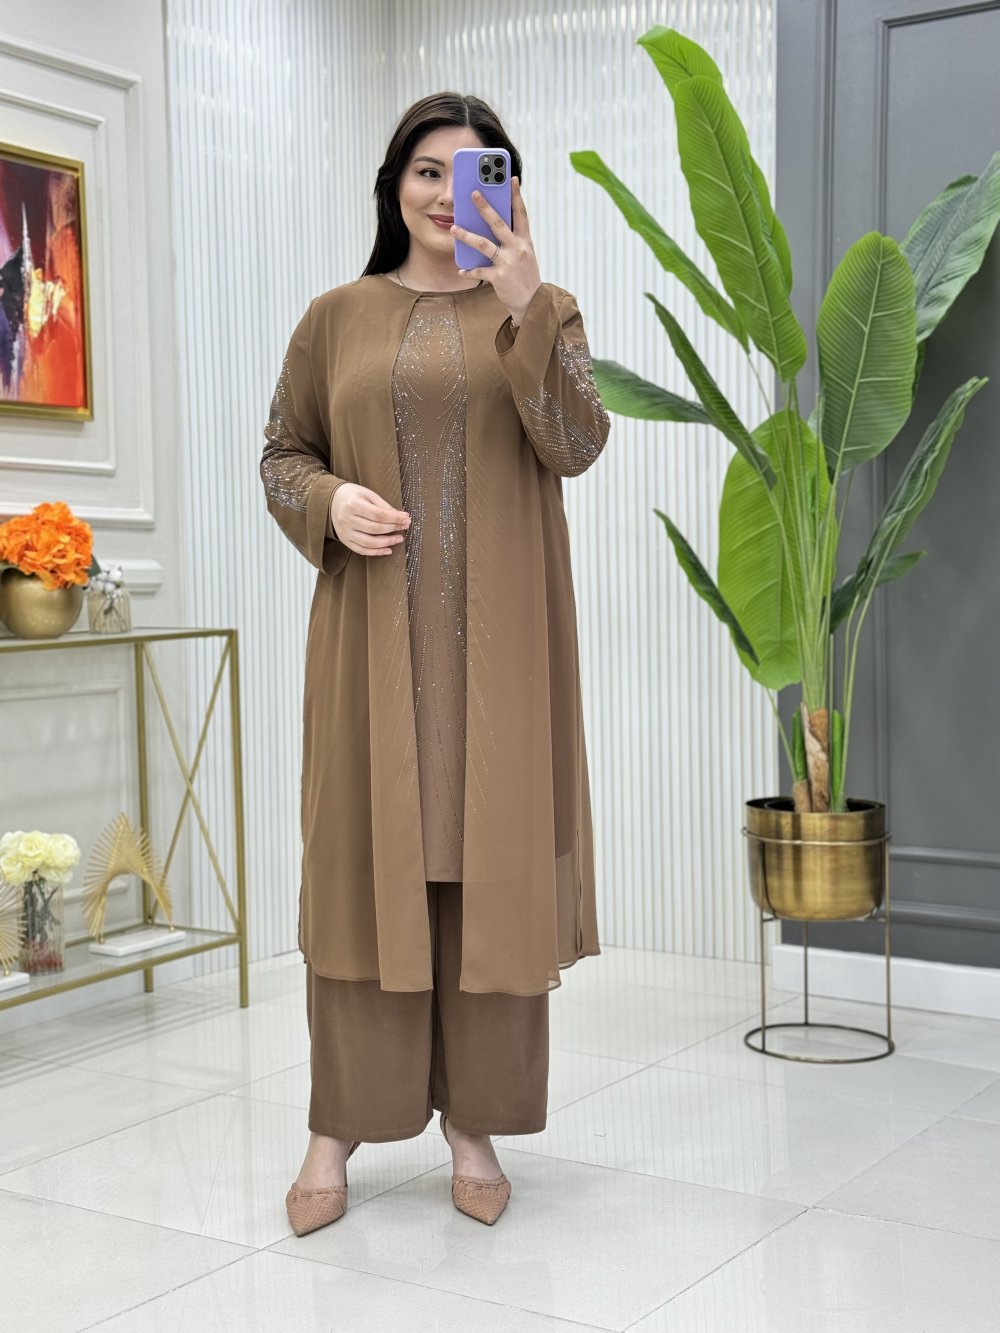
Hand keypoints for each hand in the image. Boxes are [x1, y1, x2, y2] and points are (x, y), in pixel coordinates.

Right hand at [331, 483, 409, 556]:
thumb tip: (401, 517)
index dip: (395, 518)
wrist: (331, 501)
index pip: (378, 515)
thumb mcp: (367, 494)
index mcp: (353, 505)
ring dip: (387, 542)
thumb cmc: (352, 495)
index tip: (406, 519)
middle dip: (394, 528)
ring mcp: (345, 532)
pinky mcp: (345, 541)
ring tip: (399, 538)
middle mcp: (347, 520)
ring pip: (369, 542)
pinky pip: (362, 550)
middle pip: (375, 529)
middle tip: (405, 526)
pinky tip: (388, 550)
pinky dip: (376, 552)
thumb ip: (383, 505)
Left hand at [450, 177, 540, 321]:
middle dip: (485, 207)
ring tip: (453, 228)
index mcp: (525, 241)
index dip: (516, 195)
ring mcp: (508, 263)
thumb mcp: (525, 255)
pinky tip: (461, 270)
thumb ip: (513, 240)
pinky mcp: (500, 277)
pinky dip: (469, 271)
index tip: (511, 178)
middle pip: (499, 223)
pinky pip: (480, 271)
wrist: (532, 304)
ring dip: (467, 236)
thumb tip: (494, 225)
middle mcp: (518, 249)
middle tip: (473, 194)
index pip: (521, 214)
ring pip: (484, 245)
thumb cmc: (525, 277)